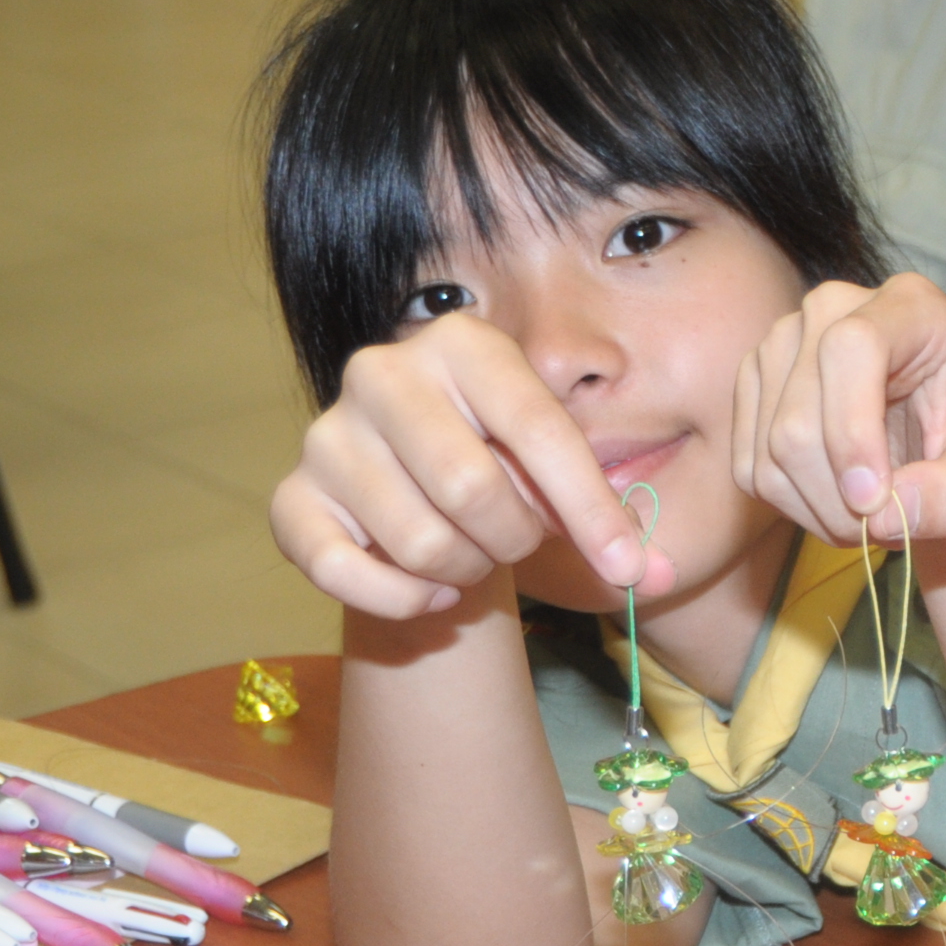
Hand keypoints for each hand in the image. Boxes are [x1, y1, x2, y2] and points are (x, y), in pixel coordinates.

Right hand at [272, 313, 661, 618]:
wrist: (421, 486)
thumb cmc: (508, 468)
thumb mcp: (564, 472)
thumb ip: (618, 524)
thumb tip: (653, 579)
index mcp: (465, 343)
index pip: (538, 429)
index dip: (589, 507)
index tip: (627, 566)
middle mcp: (383, 372)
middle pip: (470, 488)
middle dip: (516, 537)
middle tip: (520, 539)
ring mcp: (328, 435)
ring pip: (421, 541)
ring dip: (467, 570)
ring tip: (474, 551)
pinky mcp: (292, 499)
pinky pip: (345, 574)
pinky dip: (404, 601)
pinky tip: (432, 590)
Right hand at [732, 274, 945, 546]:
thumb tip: (887, 513)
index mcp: (911, 306)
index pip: (851, 349)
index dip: (852, 432)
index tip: (875, 502)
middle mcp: (835, 308)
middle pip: (798, 415)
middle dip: (840, 496)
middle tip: (888, 525)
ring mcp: (784, 345)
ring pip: (770, 449)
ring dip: (820, 509)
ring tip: (873, 516)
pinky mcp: (755, 389)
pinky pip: (750, 468)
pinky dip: (794, 507)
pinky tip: (839, 505)